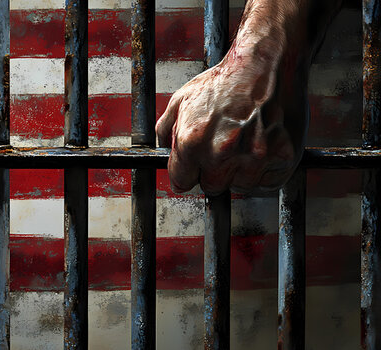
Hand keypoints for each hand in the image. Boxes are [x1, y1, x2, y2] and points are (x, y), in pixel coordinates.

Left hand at [154, 50, 305, 194]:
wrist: (265, 62)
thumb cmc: (225, 80)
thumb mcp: (181, 100)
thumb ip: (166, 131)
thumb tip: (164, 154)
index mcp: (192, 140)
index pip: (181, 182)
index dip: (187, 174)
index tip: (194, 168)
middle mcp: (222, 152)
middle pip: (211, 187)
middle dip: (213, 172)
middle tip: (223, 150)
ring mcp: (255, 157)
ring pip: (240, 187)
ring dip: (240, 173)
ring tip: (243, 145)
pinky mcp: (283, 157)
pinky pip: (268, 184)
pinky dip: (264, 173)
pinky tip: (261, 149)